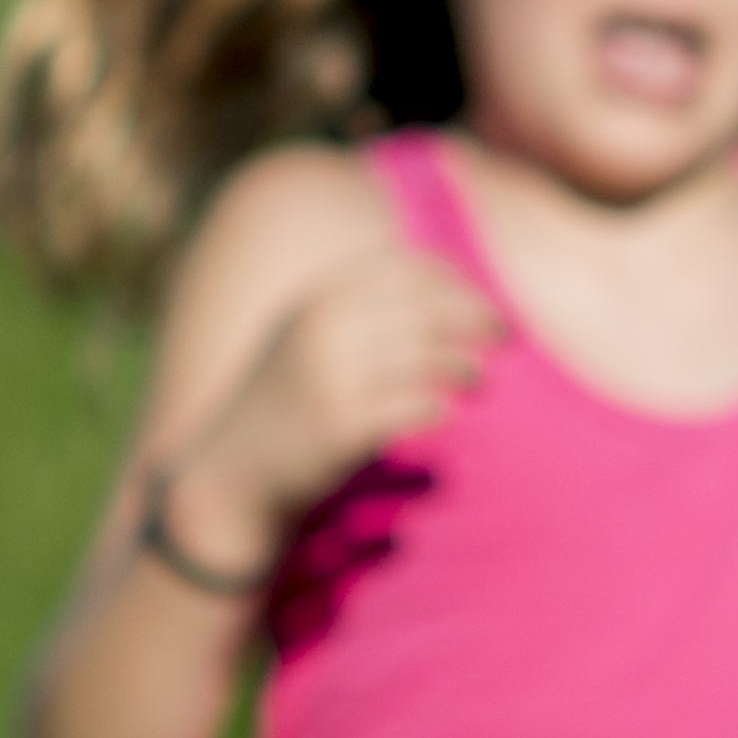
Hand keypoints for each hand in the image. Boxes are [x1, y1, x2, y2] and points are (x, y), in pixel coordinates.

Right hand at [162, 247, 498, 560]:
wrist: (231, 469)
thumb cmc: (285, 399)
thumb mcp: (307, 336)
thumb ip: (361, 308)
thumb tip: (449, 288)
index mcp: (317, 300)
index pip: (406, 269)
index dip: (457, 282)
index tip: (486, 302)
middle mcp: (322, 330)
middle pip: (426, 308)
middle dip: (475, 318)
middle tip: (506, 336)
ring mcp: (330, 377)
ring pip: (426, 354)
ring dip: (465, 365)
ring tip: (479, 379)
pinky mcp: (340, 426)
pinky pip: (413, 405)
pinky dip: (438, 406)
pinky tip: (444, 411)